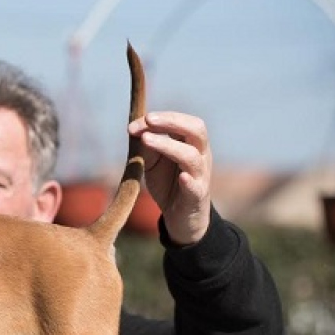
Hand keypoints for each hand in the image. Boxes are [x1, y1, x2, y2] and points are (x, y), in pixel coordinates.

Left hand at [128, 111, 212, 245]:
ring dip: (168, 146)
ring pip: (192, 156)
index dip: (162, 118)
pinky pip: (195, 187)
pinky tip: (182, 177)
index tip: (137, 122)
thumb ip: (146, 146)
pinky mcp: (196, 196)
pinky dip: (189, 181)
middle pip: (196, 130)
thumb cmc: (168, 183)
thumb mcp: (153, 162)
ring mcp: (200, 176)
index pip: (183, 122)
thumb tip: (134, 129)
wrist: (179, 217)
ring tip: (146, 140)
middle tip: (148, 120)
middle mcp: (200, 155)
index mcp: (191, 144)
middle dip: (172, 122)